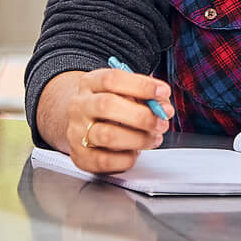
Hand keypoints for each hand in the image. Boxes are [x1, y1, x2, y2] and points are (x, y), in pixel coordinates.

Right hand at [38, 68, 172, 174]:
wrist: (81, 123)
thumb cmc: (110, 106)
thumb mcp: (125, 92)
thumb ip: (147, 97)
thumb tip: (164, 109)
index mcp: (90, 83)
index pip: (112, 79)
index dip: (141, 85)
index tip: (163, 92)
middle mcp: (79, 106)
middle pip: (107, 105)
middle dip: (141, 116)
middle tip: (161, 122)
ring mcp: (76, 132)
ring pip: (107, 135)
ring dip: (138, 138)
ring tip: (153, 138)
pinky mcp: (80, 156)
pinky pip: (105, 161)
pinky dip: (126, 158)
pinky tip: (135, 152)